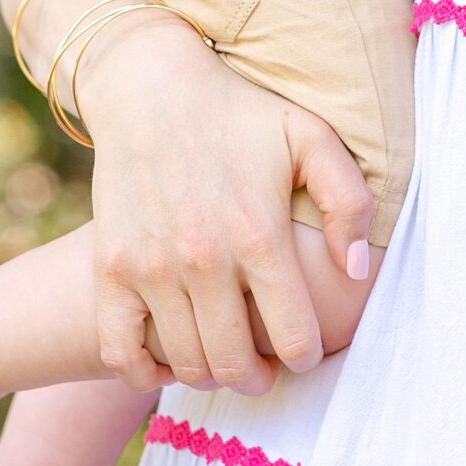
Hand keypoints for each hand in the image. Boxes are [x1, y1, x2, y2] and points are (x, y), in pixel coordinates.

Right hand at [78, 13, 372, 396]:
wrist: (149, 87)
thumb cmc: (240, 113)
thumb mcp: (310, 137)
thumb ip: (348, 202)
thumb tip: (356, 270)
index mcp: (258, 234)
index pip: (294, 338)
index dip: (306, 355)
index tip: (302, 347)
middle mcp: (202, 259)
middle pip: (237, 365)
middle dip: (260, 378)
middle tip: (266, 365)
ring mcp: (150, 267)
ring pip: (187, 365)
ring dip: (212, 376)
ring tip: (225, 357)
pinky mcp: (109, 268)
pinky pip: (122, 354)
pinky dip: (146, 375)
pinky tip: (169, 359)